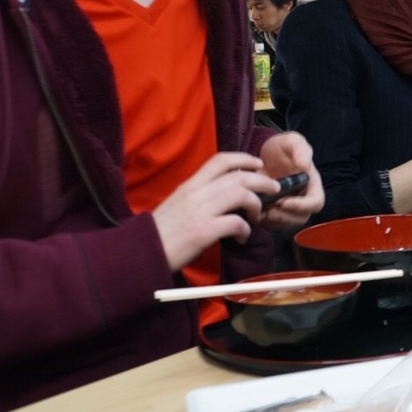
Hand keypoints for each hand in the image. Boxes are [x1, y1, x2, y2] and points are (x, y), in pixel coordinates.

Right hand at [152, 152, 277, 270]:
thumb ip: (197, 197)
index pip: (220, 160)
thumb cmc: (158, 232)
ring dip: (256, 205)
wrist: (138, 253)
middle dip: (262, 181)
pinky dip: (245, 230)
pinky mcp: (203, 231)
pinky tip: (241, 238)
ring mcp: (200, 211)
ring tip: (257, 216)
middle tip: (273, 189)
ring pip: (242, 195)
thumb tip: (221, 196)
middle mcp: (196, 193)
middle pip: (239, 177)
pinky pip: (237, 223)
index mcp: (189, 185)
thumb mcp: (177, 204)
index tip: (258, 164)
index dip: (243, 158)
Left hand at [255, 132, 324, 228]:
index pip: (316, 203)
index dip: (303, 206)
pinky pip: (272, 224)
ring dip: (274, 221)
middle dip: (285, 217)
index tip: (285, 202)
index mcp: (312, 185)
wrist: (264, 155)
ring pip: (286, 223)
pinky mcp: (275, 212)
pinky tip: (253, 211)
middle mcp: (303, 199)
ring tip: (260, 211)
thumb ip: (300, 149)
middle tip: (269, 210)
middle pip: (301, 218)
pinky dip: (263, 221)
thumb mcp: (291, 142)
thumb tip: (305, 165)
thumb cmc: (281, 148)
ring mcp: (289, 207)